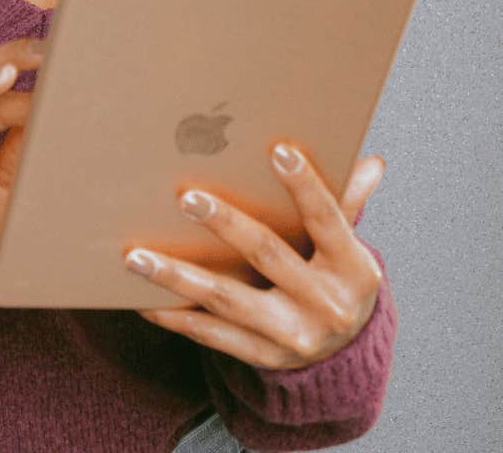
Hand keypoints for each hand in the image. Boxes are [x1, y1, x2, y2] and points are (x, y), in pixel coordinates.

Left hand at [124, 145, 385, 369]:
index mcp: (354, 268)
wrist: (345, 354)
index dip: (305, 184)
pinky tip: (141, 298)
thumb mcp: (349, 244)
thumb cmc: (336, 276)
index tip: (278, 148)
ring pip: (227, 300)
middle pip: (268, 254)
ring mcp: (292, 337)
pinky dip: (174, 317)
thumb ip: (350, 201)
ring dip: (178, 277)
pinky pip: (211, 335)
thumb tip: (370, 161)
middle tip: (186, 197)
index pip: (328, 218)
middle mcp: (325, 305)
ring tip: (137, 256)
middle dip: (225, 224)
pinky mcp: (263, 358)